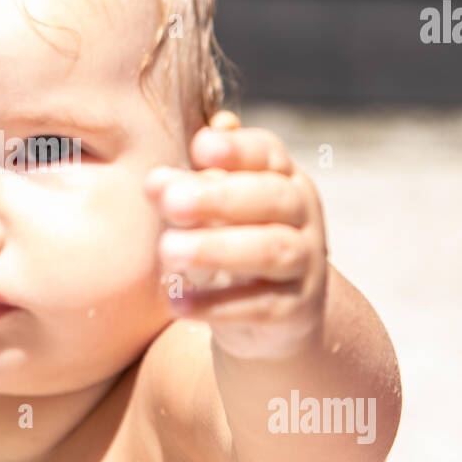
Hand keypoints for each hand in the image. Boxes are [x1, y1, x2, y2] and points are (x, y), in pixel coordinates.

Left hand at [145, 111, 328, 360]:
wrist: (275, 314)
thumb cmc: (233, 243)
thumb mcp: (211, 214)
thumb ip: (186, 192)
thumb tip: (157, 181)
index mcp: (282, 178)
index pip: (267, 153)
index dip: (236, 149)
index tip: (199, 147)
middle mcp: (302, 216)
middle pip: (271, 197)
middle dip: (219, 197)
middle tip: (171, 203)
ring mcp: (304, 264)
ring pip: (271, 250)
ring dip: (216, 249)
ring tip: (167, 250)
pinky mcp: (296, 311)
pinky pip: (260, 306)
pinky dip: (216, 305)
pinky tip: (176, 302)